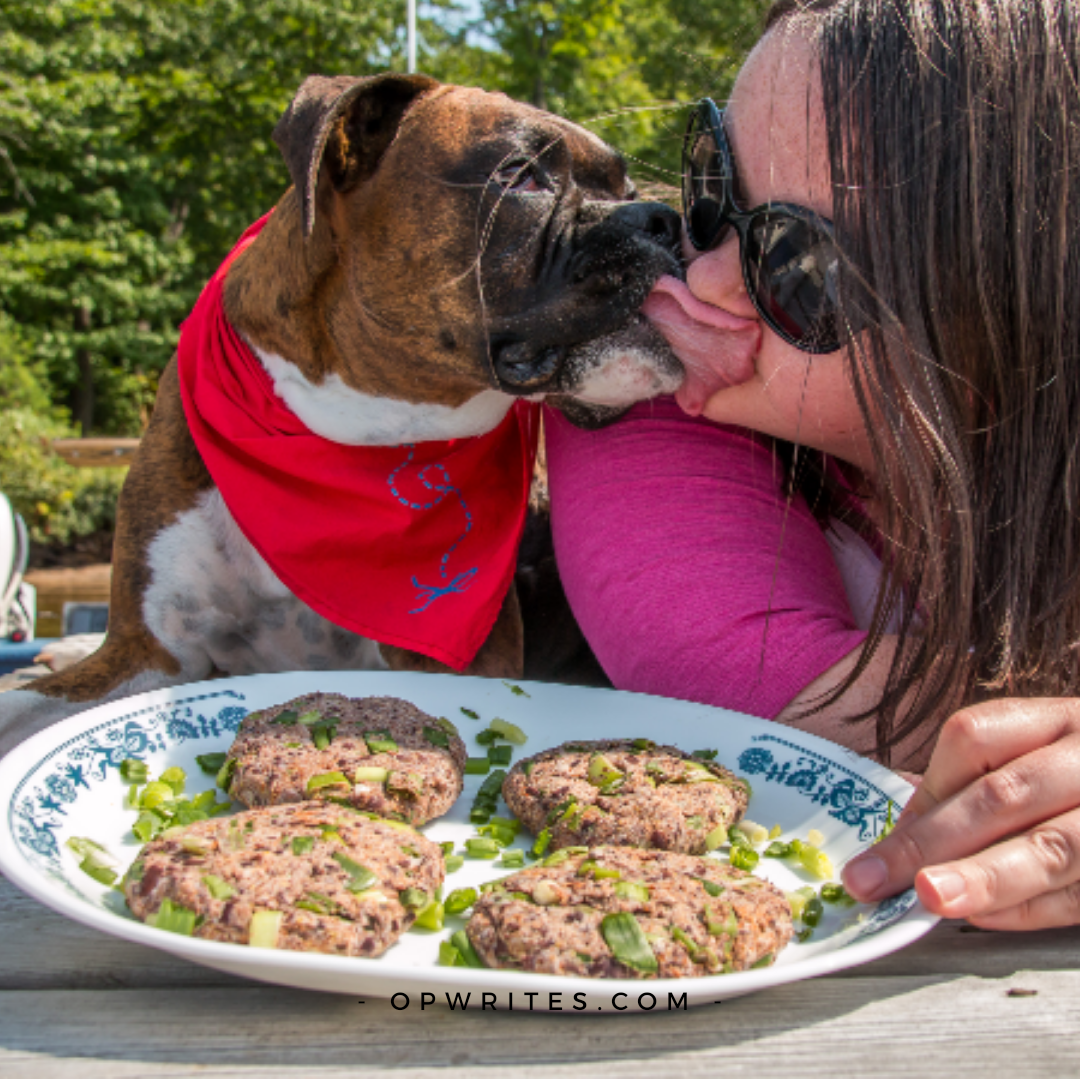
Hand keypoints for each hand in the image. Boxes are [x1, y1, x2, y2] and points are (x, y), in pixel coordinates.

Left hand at [841, 698, 1079, 928]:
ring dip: (984, 877)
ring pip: (1051, 846)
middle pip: (1004, 794)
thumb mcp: (1038, 755)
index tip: (884, 838)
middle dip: (933, 839)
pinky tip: (984, 917)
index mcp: (1056, 720)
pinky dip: (1030, 909)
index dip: (926, 788)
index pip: (973, 736)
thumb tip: (900, 823)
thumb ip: (974, 782)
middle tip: (874, 877)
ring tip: (930, 897)